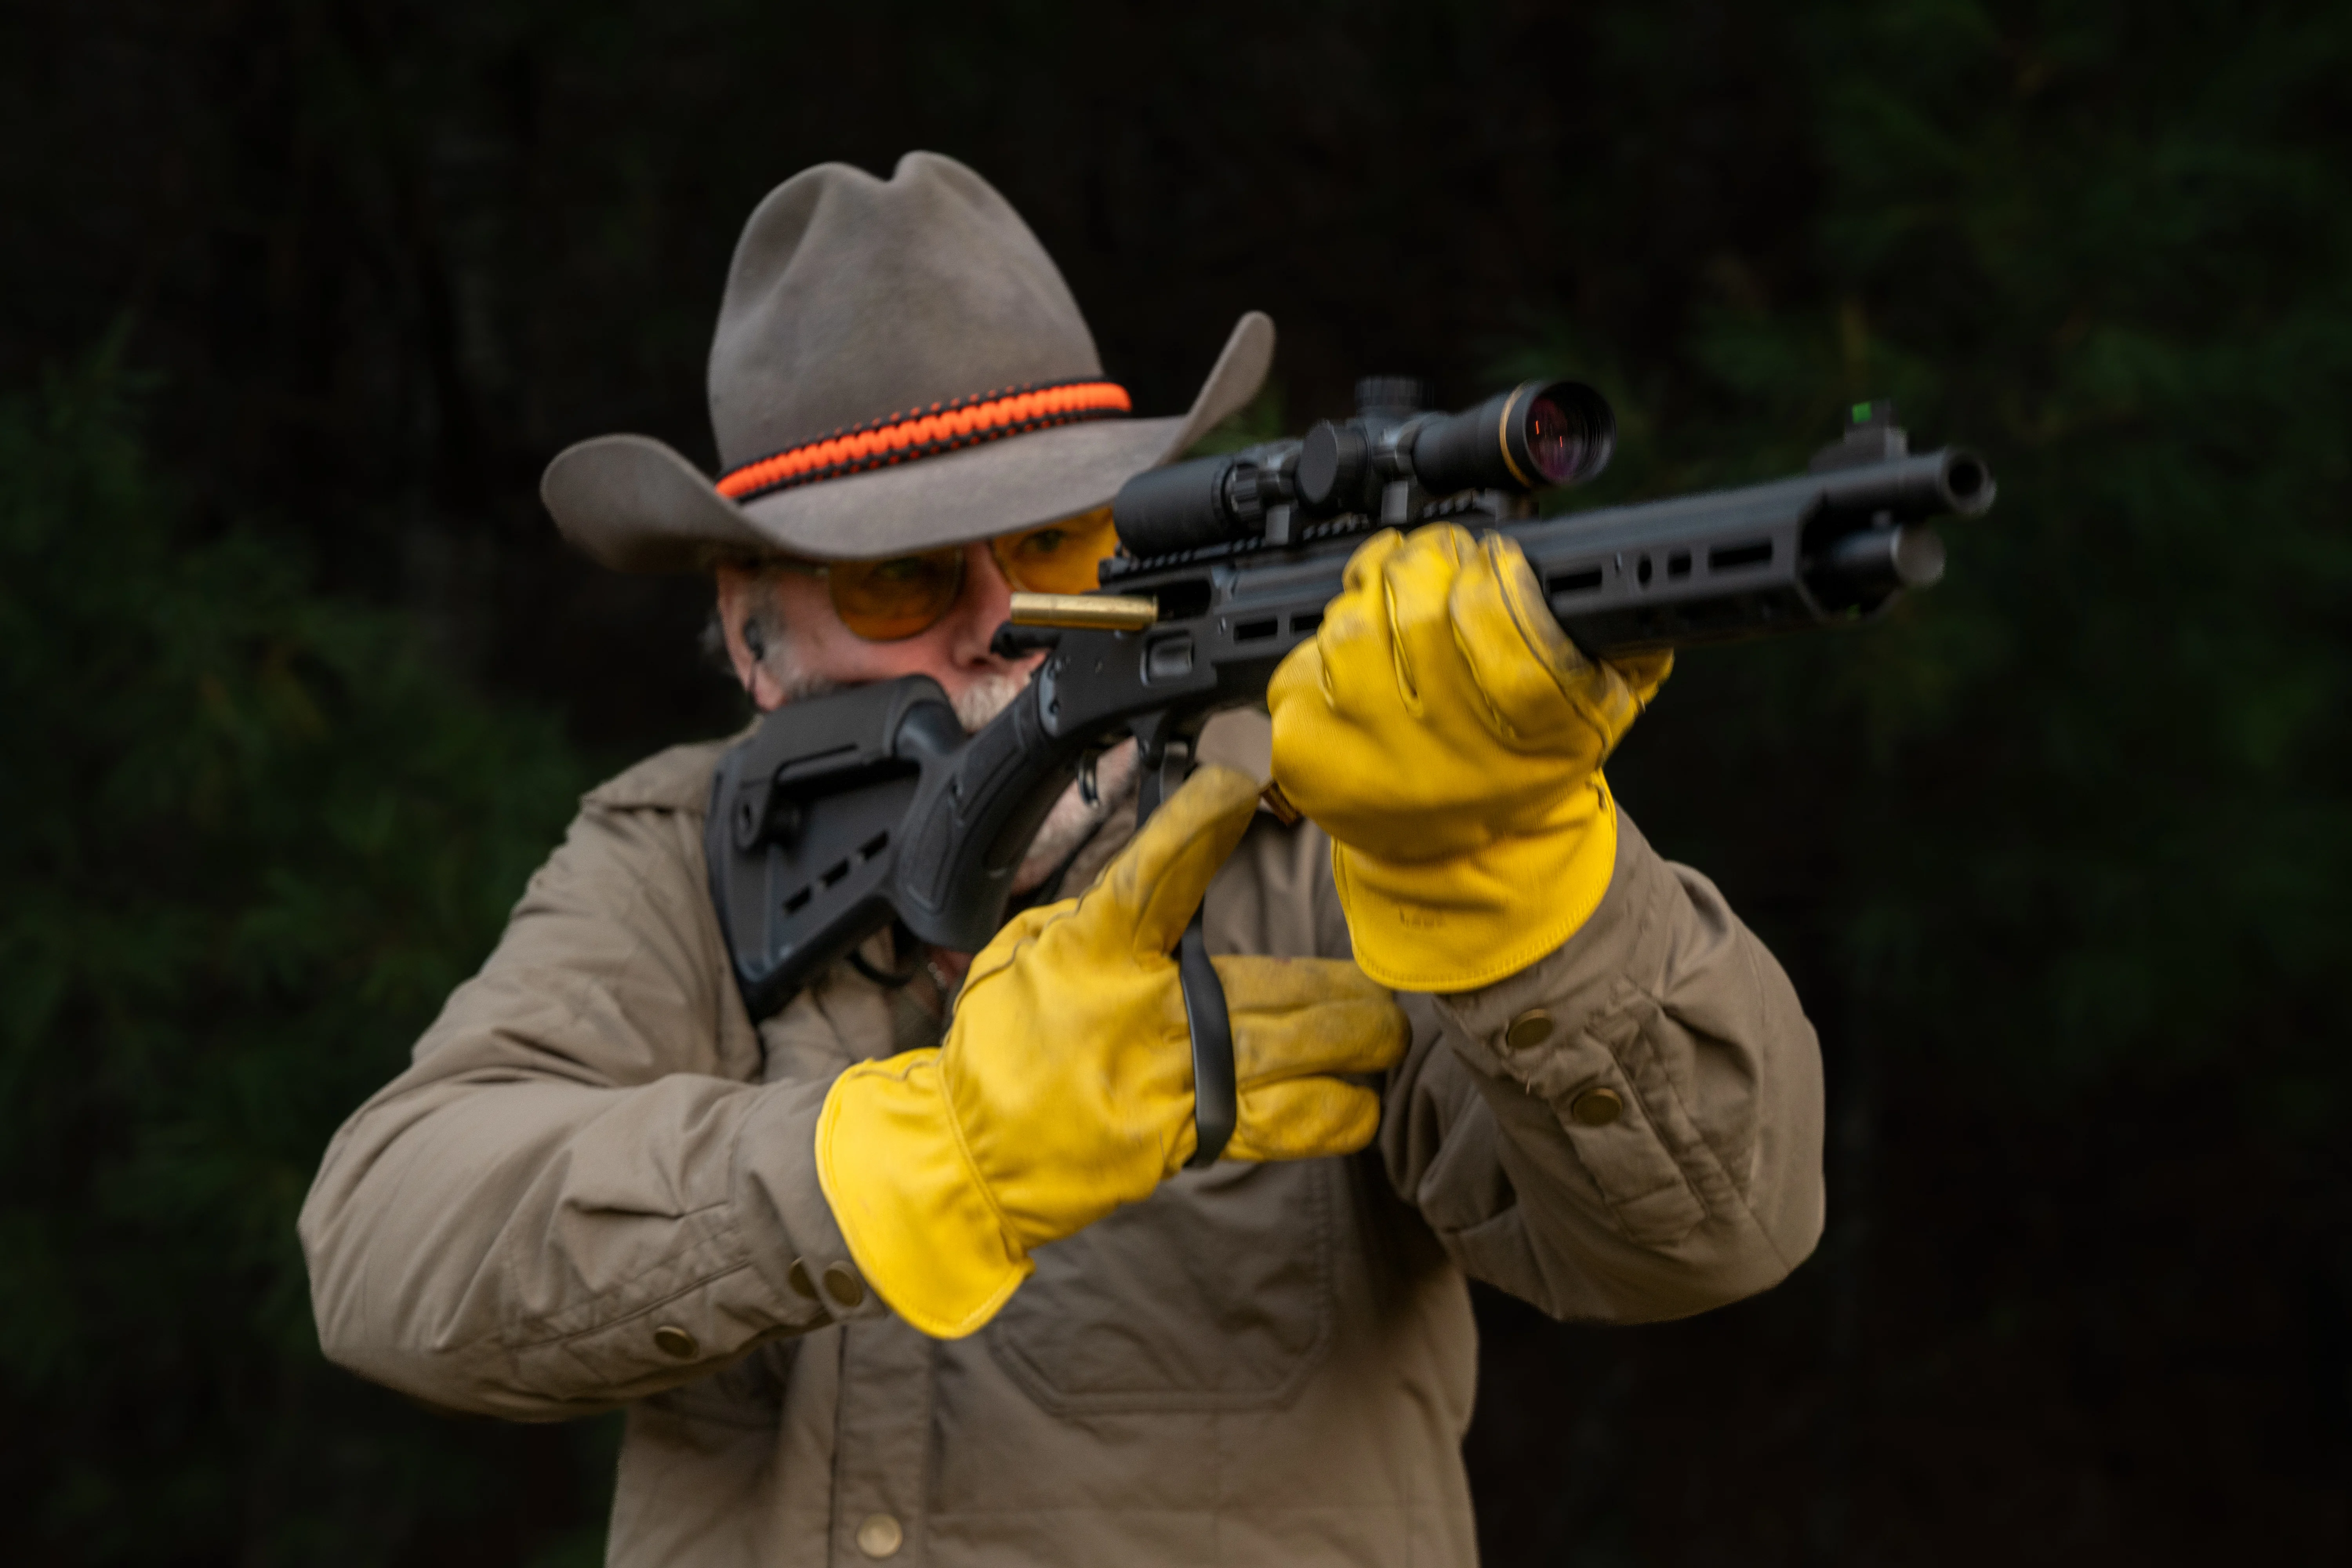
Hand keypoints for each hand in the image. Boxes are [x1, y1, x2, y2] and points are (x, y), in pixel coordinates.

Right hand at [816, 765, 1407, 1338]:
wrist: (972, 1154)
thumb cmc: (1001, 1042)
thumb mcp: (1026, 953)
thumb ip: (1099, 919)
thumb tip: (1167, 878)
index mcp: (1088, 952)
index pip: (1151, 873)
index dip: (1196, 823)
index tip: (1240, 783)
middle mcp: (1137, 1013)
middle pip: (1264, 986)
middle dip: (1334, 988)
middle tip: (1381, 984)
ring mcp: (1163, 1082)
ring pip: (1287, 1054)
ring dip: (1349, 1043)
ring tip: (1387, 1036)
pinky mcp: (1178, 1142)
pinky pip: (1274, 1125)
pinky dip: (1326, 1116)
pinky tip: (1359, 1107)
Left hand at [1267, 524, 1670, 991]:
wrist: (1460, 862)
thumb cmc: (1521, 770)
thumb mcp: (1593, 715)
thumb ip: (1610, 645)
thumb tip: (1592, 578)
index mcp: (1534, 716)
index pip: (1496, 602)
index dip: (1487, 565)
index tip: (1486, 559)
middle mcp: (1448, 737)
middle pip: (1410, 601)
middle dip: (1418, 566)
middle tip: (1428, 569)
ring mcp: (1369, 752)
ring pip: (1346, 626)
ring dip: (1363, 605)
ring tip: (1383, 620)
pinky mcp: (1310, 760)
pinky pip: (1296, 669)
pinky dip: (1314, 660)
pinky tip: (1343, 679)